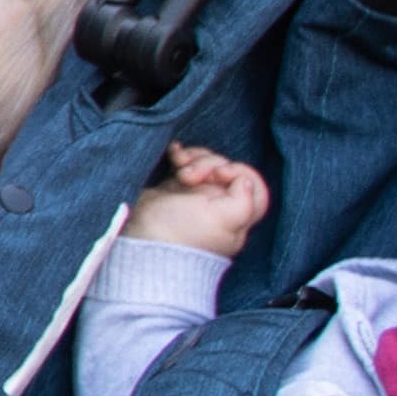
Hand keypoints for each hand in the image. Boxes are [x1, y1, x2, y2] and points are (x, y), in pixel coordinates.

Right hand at [121, 140, 268, 257]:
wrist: (140, 242)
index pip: (256, 190)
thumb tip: (245, 182)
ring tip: (178, 166)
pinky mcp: (175, 190)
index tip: (220, 174)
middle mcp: (218, 207)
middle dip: (210, 164)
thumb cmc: (181, 234)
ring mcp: (196, 197)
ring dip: (194, 158)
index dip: (242, 174)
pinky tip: (174, 152)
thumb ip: (244, 202)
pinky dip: (181, 155)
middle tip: (190, 176)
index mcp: (235, 218)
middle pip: (228, 171)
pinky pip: (185, 164)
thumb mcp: (222, 220)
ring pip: (207, 164)